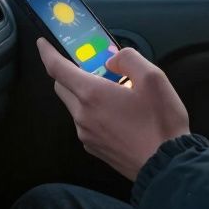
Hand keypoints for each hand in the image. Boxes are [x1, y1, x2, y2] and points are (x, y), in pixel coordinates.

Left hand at [37, 38, 189, 180]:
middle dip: (68, 72)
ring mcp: (86, 134)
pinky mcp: (94, 148)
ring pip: (74, 106)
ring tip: (113, 92)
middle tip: (90, 66)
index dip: (47, 53)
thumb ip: (128, 59)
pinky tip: (116, 114)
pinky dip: (92, 112)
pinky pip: (85, 123)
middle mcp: (82, 115)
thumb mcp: (153, 78)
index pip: (57, 69)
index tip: (42, 43)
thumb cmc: (160, 122)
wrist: (166, 165)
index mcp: (92, 94)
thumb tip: (112, 61)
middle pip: (62, 87)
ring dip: (84, 94)